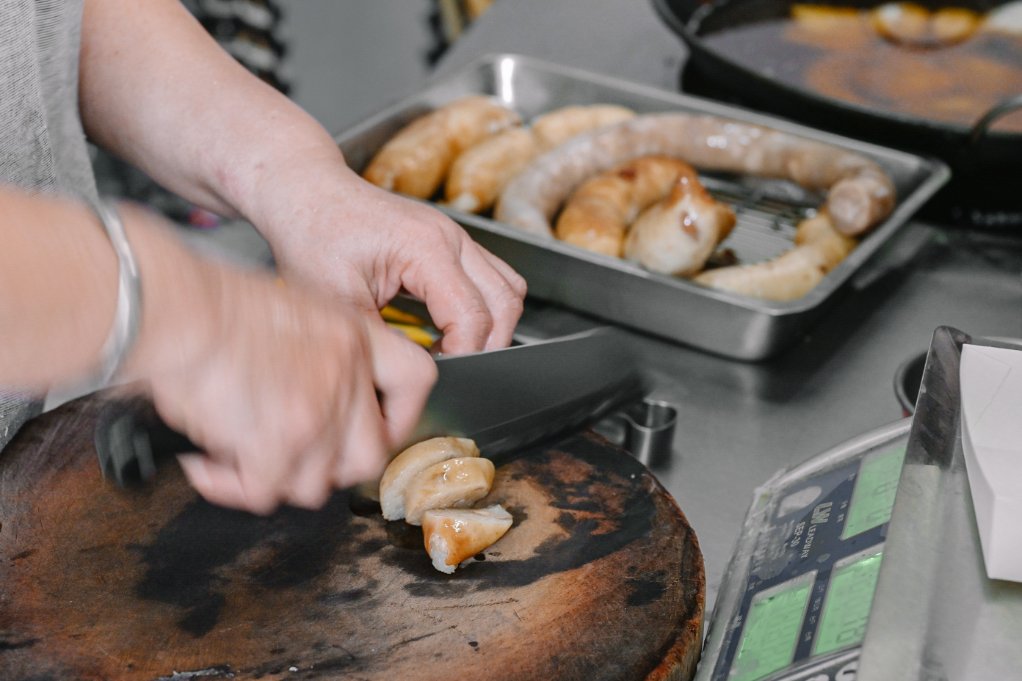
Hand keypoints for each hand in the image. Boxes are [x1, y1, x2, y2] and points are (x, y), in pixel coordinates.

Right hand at [142, 266, 436, 513]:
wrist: (172, 305)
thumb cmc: (213, 301)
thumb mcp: (294, 309)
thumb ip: (323, 353)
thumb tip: (323, 397)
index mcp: (355, 335)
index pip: (416, 381)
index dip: (400, 415)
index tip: (380, 427)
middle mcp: (346, 376)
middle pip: (368, 456)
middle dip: (329, 467)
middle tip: (292, 455)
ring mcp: (316, 415)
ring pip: (315, 486)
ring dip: (275, 478)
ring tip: (238, 453)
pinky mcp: (277, 445)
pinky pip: (264, 493)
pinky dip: (231, 486)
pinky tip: (208, 461)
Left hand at [252, 155, 525, 354]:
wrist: (306, 193)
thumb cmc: (313, 235)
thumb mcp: (336, 301)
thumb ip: (380, 341)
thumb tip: (410, 376)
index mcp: (426, 248)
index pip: (473, 316)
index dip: (463, 354)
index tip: (436, 373)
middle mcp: (451, 237)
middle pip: (506, 304)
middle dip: (487, 345)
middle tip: (452, 368)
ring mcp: (456, 236)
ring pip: (508, 289)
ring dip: (493, 325)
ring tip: (454, 350)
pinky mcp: (451, 242)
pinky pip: (493, 277)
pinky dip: (485, 307)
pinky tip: (449, 326)